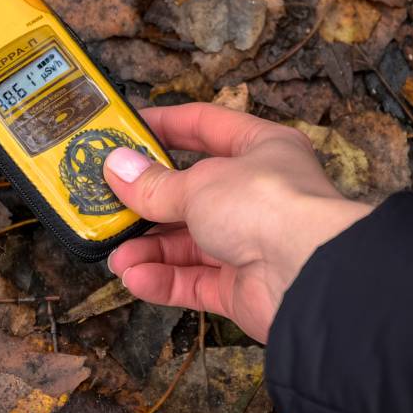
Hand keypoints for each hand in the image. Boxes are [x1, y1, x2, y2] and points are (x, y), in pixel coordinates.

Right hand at [104, 103, 371, 341]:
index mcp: (261, 149)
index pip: (207, 126)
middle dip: (146, 203)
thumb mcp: (200, 184)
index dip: (165, 126)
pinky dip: (163, 280)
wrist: (306, 274)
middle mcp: (258, 195)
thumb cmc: (268, 206)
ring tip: (115, 255)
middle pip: (191, 194)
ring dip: (148, 250)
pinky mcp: (243, 286)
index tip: (125, 130)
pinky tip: (134, 277)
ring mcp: (251, 242)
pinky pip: (194, 281)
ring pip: (188, 244)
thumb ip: (155, 184)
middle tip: (106, 204)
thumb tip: (117, 168)